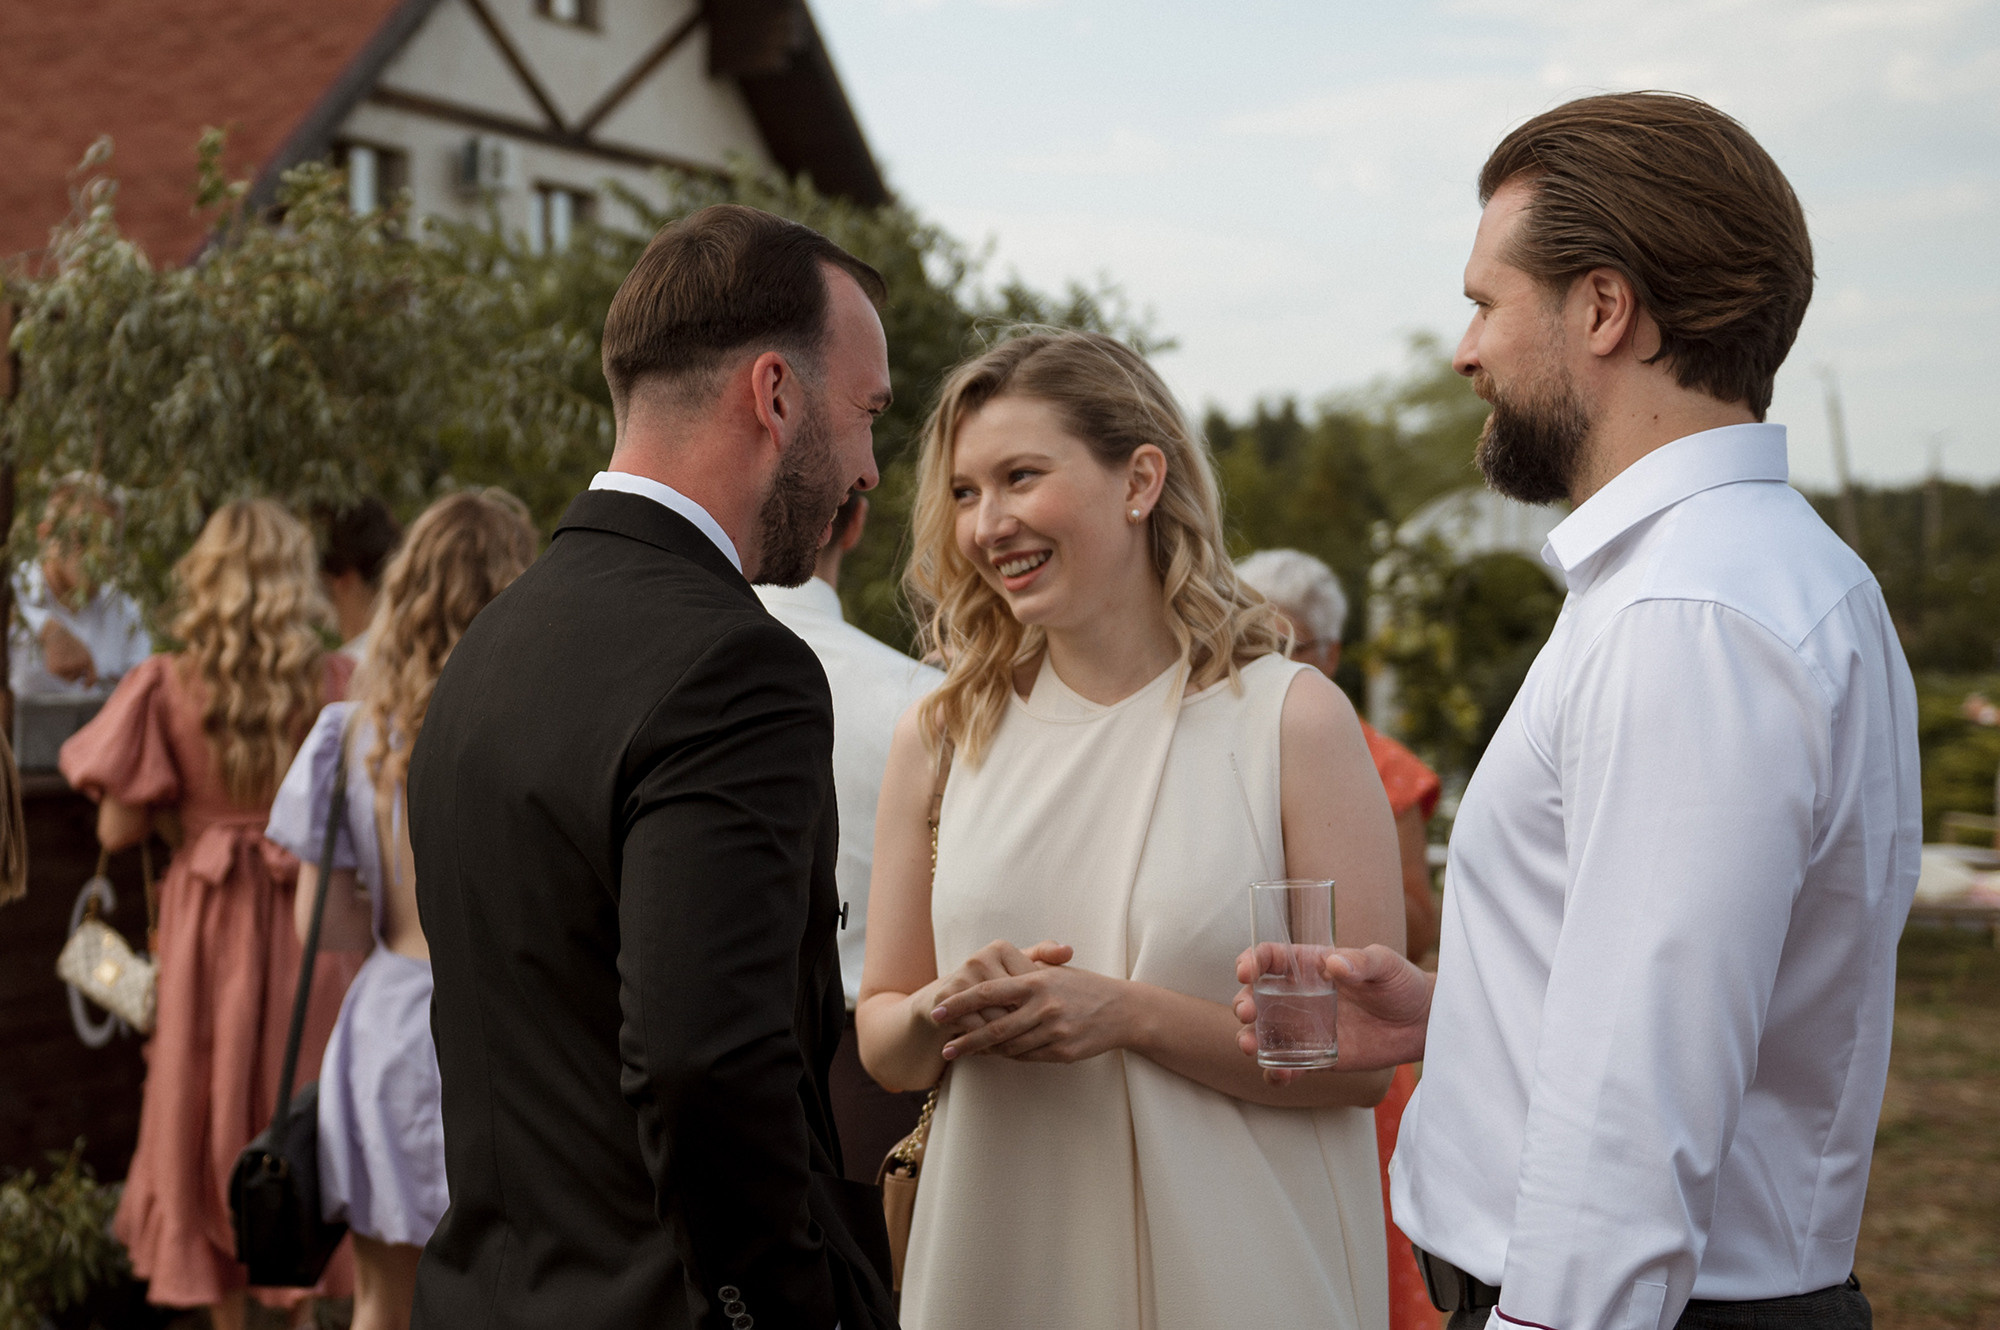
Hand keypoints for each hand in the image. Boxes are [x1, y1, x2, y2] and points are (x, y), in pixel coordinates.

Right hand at [41, 620, 96, 686]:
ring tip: (64, 660)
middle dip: (74, 673)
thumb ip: (89, 667)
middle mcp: (78, 665)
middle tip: (69, 661)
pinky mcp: (55, 669)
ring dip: (67, 673)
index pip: (92, 678)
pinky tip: (57, 661)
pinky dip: (59, 672)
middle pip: (77, 679)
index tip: (85, 687)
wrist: (56, 635)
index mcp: (87, 660)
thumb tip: (88, 684)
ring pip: (69, 679)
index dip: (90, 684)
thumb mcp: (86, 653)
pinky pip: (60, 677)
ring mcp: (66, 667)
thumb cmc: (72, 644)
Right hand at [925, 938, 1073, 1035]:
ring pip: (996, 1019)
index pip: (1029, 982)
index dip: (1037, 1005)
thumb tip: (1069, 951)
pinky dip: (986, 1043)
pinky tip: (992, 1050)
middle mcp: (979, 958)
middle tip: (1038, 1038)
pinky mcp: (946, 997)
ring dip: (1006, 1038)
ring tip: (1017, 1048)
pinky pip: (976, 1028)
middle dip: (1024, 1024)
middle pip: (1012, 1002)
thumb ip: (1044, 958)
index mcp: (1000, 948)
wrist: (946, 1002)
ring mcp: (961, 977)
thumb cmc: (994, 986)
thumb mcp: (1019, 969)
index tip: (1046, 1017)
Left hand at [931, 963, 1127, 1063]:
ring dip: (986, 1052)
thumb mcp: (1054, 973)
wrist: (1124, 1010)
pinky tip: (997, 1055)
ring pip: (1009, 1047)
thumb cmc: (1084, 987)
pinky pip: (1028, 1057)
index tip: (938, 1011)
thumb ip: (1023, 977)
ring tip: (965, 1053)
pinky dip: (1010, 1056)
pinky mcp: (1063, 1051)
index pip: (987, 992)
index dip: (959, 1003)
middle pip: (994, 1028)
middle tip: (944, 1048)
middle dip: (965, 1040)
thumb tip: (987, 985)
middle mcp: (1043, 1006)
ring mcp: (1054, 1031)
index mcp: (1036, 982)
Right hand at [1233, 943, 1433, 1082]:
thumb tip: (1334, 964)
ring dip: (1250, 1038)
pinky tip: (1279, 1074)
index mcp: (1309, 965)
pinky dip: (1277, 1071)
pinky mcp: (1316, 1056)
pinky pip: (1288, 1064)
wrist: (1422, 1023)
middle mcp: (1300, 995)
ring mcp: (1305, 1027)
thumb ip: (1361, 962)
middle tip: (1246, 1012)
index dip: (1251, 961)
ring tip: (1249, 1046)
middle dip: (1243, 1003)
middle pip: (1257, 997)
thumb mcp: (1384, 964)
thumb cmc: (1401, 983)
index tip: (1245, 971)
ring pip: (1265, 1033)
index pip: (1270, 958)